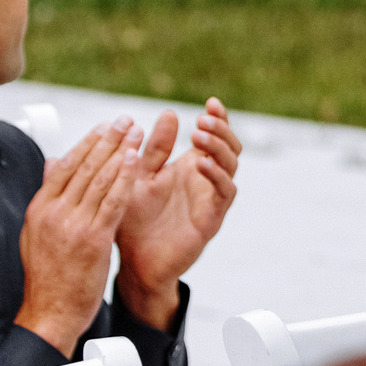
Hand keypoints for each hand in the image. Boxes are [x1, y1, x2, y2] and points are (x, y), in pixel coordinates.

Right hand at [16, 120, 138, 356]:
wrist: (50, 312)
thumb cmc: (49, 277)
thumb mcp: (36, 234)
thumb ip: (47, 198)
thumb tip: (51, 164)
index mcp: (39, 209)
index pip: (64, 166)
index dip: (87, 144)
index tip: (104, 127)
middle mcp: (53, 213)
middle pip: (83, 167)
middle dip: (107, 140)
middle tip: (124, 120)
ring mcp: (72, 225)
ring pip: (99, 179)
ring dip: (120, 152)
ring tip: (135, 132)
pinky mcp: (92, 239)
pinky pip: (113, 201)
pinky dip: (124, 178)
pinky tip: (135, 161)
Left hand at [115, 99, 240, 329]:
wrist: (135, 263)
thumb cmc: (133, 221)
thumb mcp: (136, 177)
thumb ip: (150, 149)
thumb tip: (162, 114)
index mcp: (191, 167)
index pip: (214, 136)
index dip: (218, 118)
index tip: (210, 102)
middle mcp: (206, 180)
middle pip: (230, 146)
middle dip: (221, 129)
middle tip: (203, 119)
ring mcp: (211, 198)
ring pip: (231, 165)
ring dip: (219, 147)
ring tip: (199, 134)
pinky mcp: (212, 218)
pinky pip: (225, 192)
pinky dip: (217, 175)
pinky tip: (200, 163)